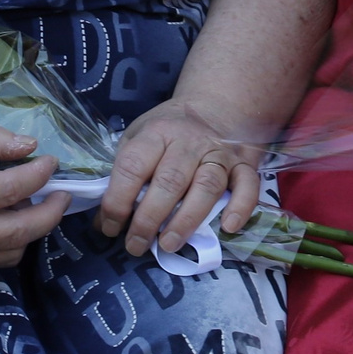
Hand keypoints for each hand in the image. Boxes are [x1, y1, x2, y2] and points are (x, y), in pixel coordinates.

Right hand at [0, 116, 69, 269]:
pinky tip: (9, 216)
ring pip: (7, 253)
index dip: (40, 175)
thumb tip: (29, 147)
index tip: (51, 160)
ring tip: (37, 202)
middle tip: (62, 191)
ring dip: (32, 231)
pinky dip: (8, 243)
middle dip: (50, 212)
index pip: (11, 191)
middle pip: (18, 233)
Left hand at [100, 97, 263, 256]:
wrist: (213, 107)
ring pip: (206, 186)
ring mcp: (219, 153)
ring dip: (186, 219)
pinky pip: (247, 186)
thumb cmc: (168, 131)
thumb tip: (104, 221)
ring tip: (168, 245)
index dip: (118, 201)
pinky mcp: (244, 165)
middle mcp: (189, 141)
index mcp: (156, 133)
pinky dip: (240, 207)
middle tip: (136, 246)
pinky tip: (227, 228)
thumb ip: (124, 173)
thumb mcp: (139, 138)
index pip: (133, 167)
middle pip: (169, 181)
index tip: (109, 228)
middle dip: (149, 219)